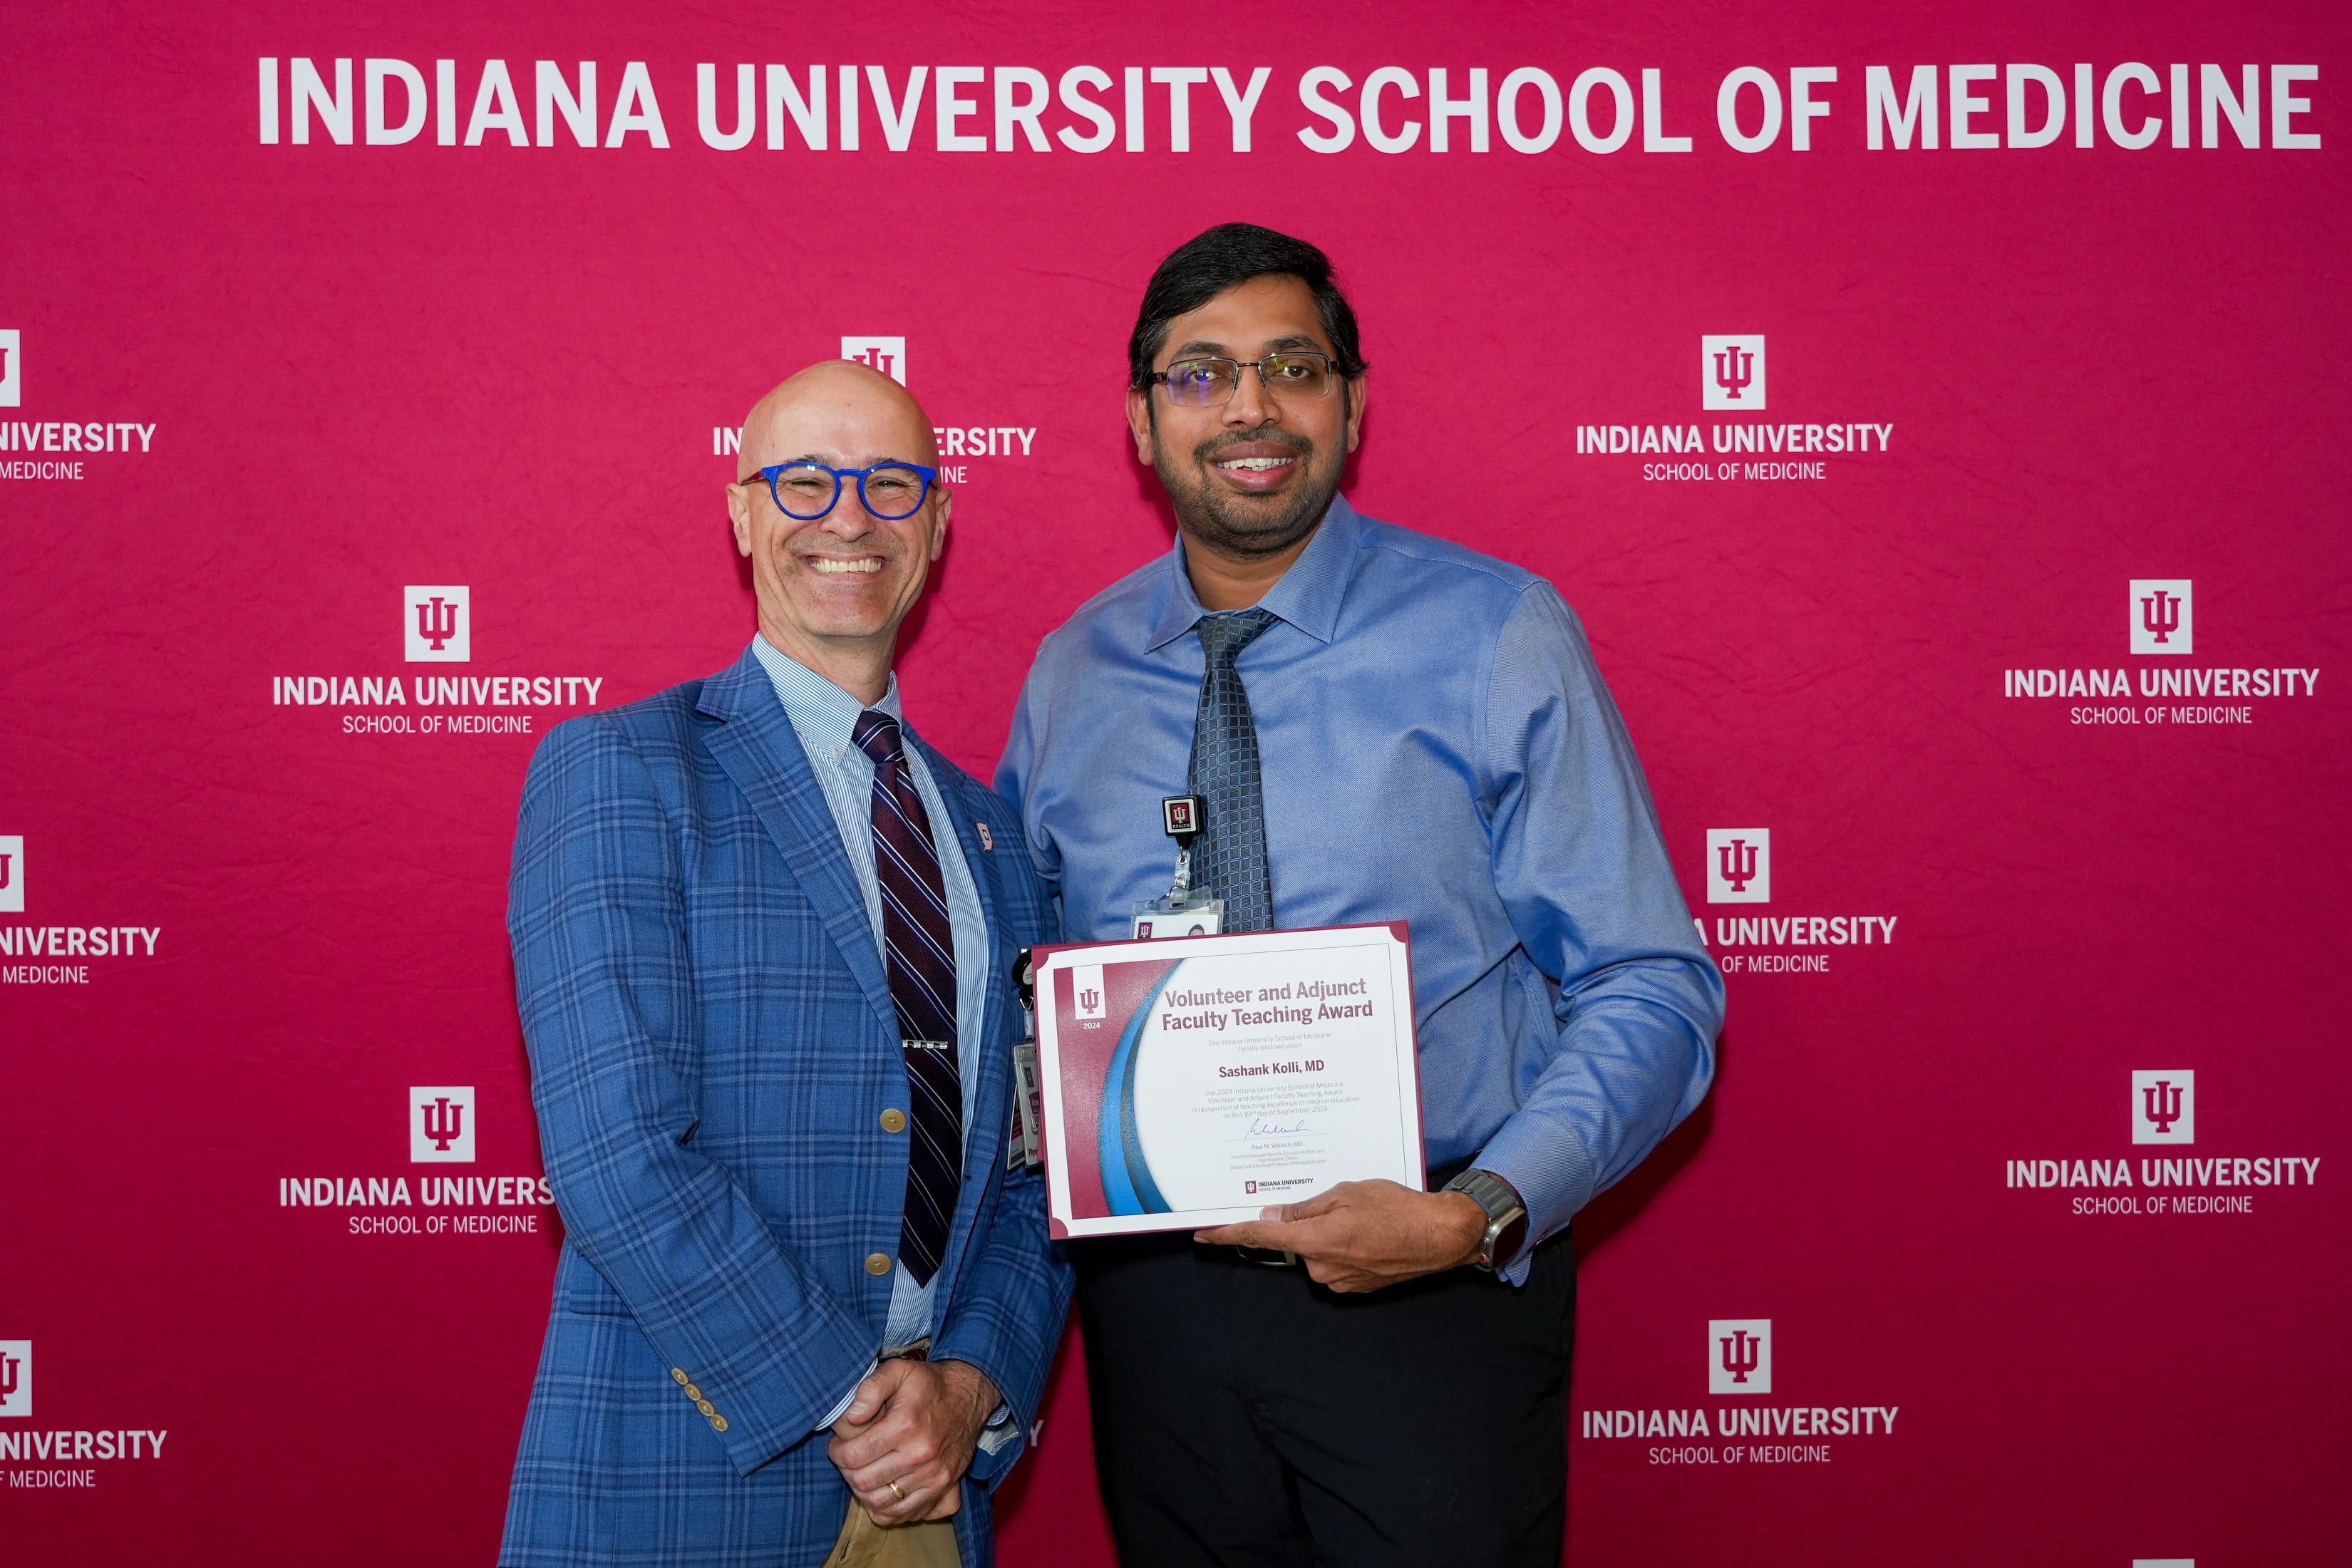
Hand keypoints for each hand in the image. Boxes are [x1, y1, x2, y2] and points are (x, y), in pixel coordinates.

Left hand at [828, 1358, 999, 1523]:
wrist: (969, 1396)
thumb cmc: (929, 1383)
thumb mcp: (899, 1370)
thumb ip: (871, 1387)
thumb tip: (852, 1416)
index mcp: (905, 1426)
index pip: (855, 1455)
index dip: (836, 1452)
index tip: (837, 1445)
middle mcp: (920, 1455)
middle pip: (864, 1482)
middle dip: (846, 1472)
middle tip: (848, 1458)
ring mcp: (933, 1475)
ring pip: (880, 1503)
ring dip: (862, 1492)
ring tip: (862, 1473)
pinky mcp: (942, 1487)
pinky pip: (903, 1514)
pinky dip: (885, 1510)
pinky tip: (881, 1490)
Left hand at [1192, 1179, 1490, 1292]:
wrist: (1441, 1236)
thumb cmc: (1398, 1208)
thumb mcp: (1347, 1193)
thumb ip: (1306, 1207)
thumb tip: (1276, 1214)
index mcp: (1315, 1240)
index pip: (1261, 1236)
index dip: (1229, 1235)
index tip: (1204, 1235)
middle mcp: (1322, 1267)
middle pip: (1296, 1242)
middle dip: (1309, 1222)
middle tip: (1343, 1205)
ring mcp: (1340, 1282)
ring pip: (1317, 1252)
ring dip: (1330, 1235)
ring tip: (1366, 1219)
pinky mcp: (1356, 1288)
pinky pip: (1337, 1264)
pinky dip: (1347, 1249)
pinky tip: (1372, 1235)